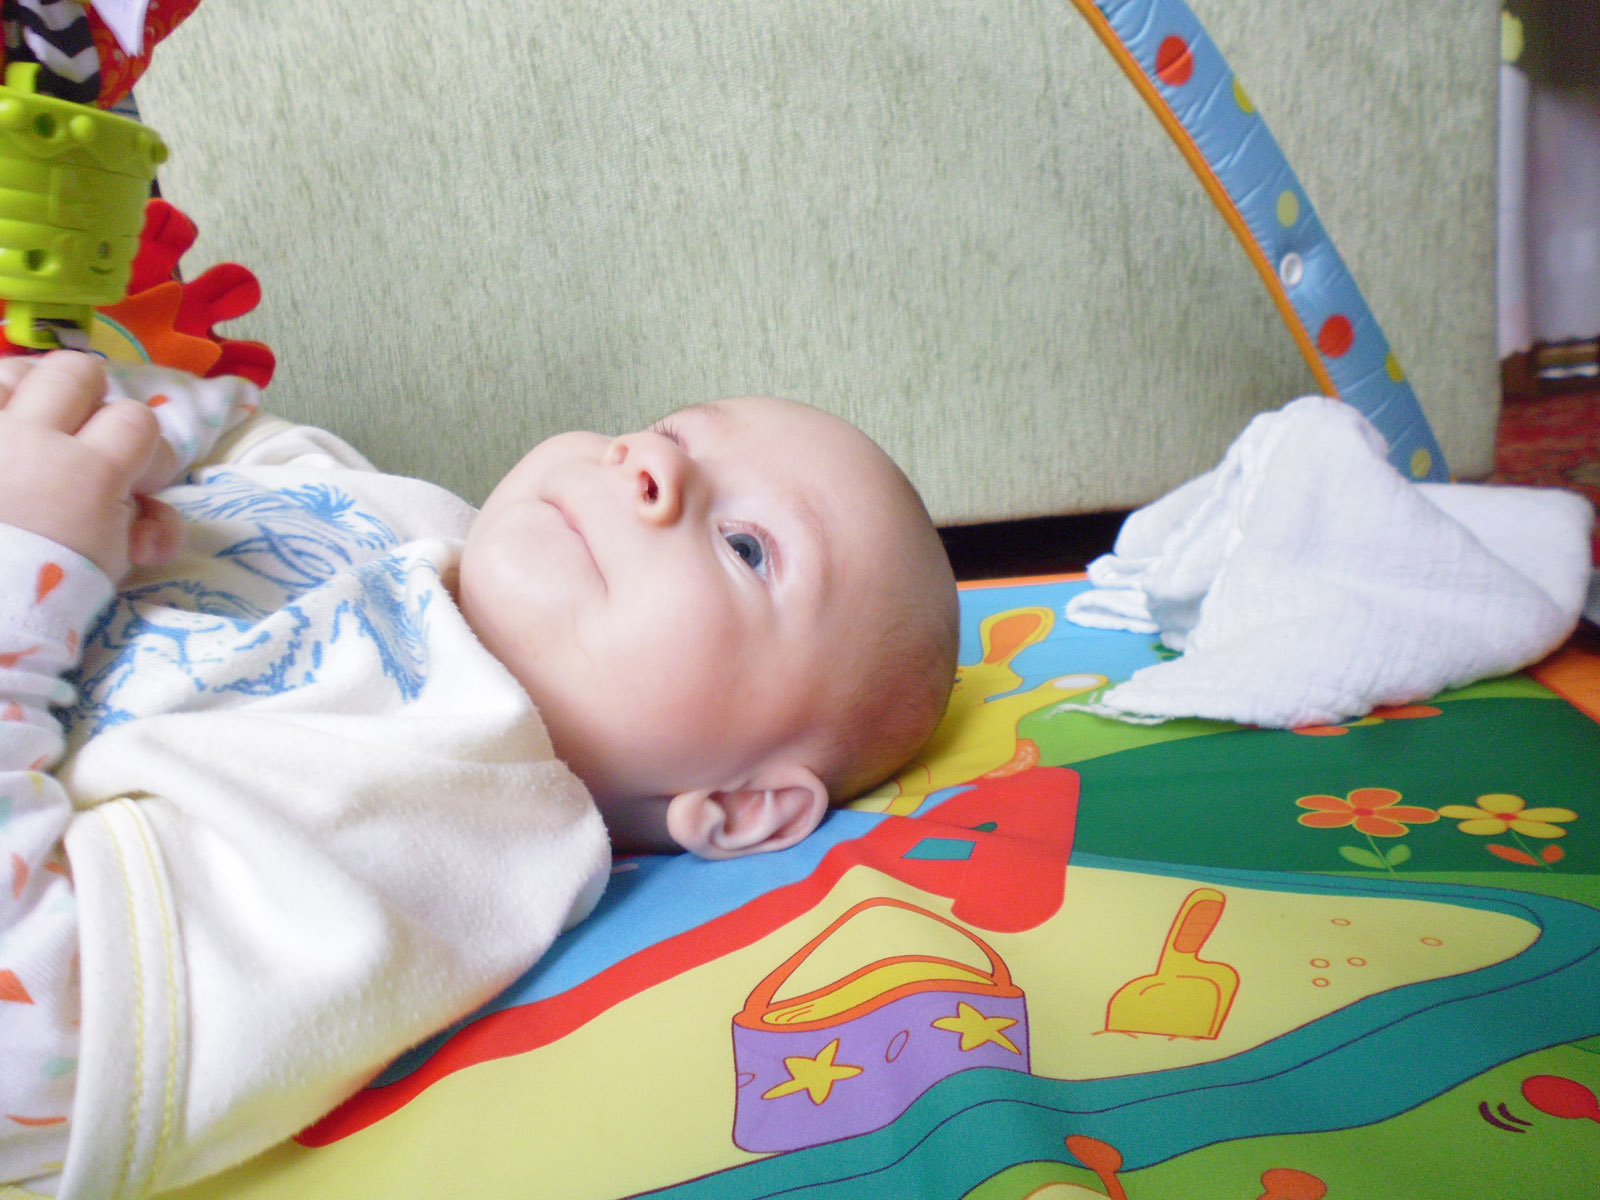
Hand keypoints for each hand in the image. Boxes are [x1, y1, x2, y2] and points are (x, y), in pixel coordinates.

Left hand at [0, 351, 184, 583]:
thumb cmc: (49, 592)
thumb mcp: (114, 562)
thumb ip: (145, 524)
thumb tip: (149, 508)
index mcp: (88, 472)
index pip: (137, 419)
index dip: (146, 448)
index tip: (139, 482)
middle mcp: (30, 437)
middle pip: (78, 371)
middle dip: (91, 401)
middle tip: (84, 438)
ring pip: (15, 369)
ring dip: (30, 392)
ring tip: (27, 426)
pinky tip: (1, 431)